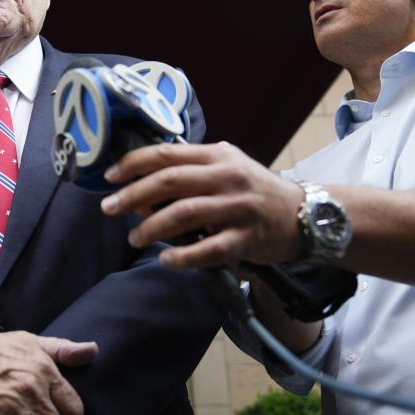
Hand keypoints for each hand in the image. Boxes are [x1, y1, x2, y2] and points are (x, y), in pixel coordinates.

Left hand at [100, 141, 304, 268]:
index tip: (110, 177)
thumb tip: (140, 194)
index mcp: (217, 156)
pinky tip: (166, 260)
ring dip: (151, 227)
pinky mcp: (248, 239)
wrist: (305, 215)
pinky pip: (209, 249)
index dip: (133, 164)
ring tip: (135, 237)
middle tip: (108, 208)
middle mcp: (227, 177)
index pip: (166, 154)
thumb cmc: (254, 191)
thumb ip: (187, 175)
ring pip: (184, 213)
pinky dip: (183, 256)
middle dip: (132, 195)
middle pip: (169, 181)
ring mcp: (239, 208)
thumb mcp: (224, 170)